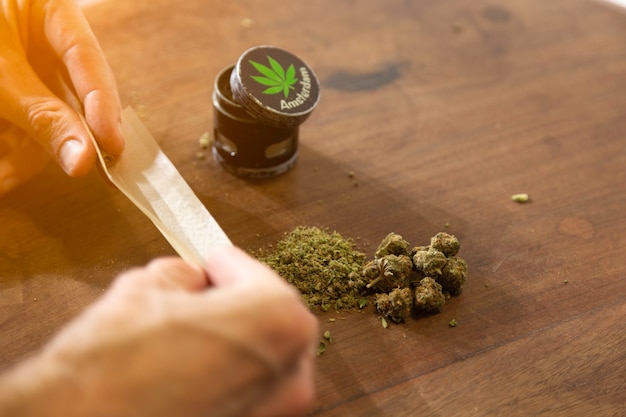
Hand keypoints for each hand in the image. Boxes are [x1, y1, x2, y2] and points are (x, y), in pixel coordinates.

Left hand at [0, 0, 123, 196]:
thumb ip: (41, 113)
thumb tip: (85, 160)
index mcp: (51, 13)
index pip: (88, 60)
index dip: (102, 104)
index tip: (110, 147)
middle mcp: (44, 46)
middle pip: (72, 99)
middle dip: (59, 138)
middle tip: (70, 171)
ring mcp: (26, 74)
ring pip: (45, 123)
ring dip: (24, 156)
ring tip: (4, 180)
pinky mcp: (9, 103)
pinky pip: (19, 132)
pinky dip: (8, 154)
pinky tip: (2, 176)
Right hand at [0, 246, 317, 416]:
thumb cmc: (114, 363)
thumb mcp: (143, 289)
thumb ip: (181, 275)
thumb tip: (190, 279)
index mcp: (276, 318)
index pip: (254, 274)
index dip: (224, 266)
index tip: (207, 264)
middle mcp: (293, 368)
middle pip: (269, 318)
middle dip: (235, 303)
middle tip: (199, 298)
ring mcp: (280, 411)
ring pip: (262, 360)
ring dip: (235, 343)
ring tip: (192, 339)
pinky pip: (251, 394)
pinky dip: (230, 380)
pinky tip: (192, 375)